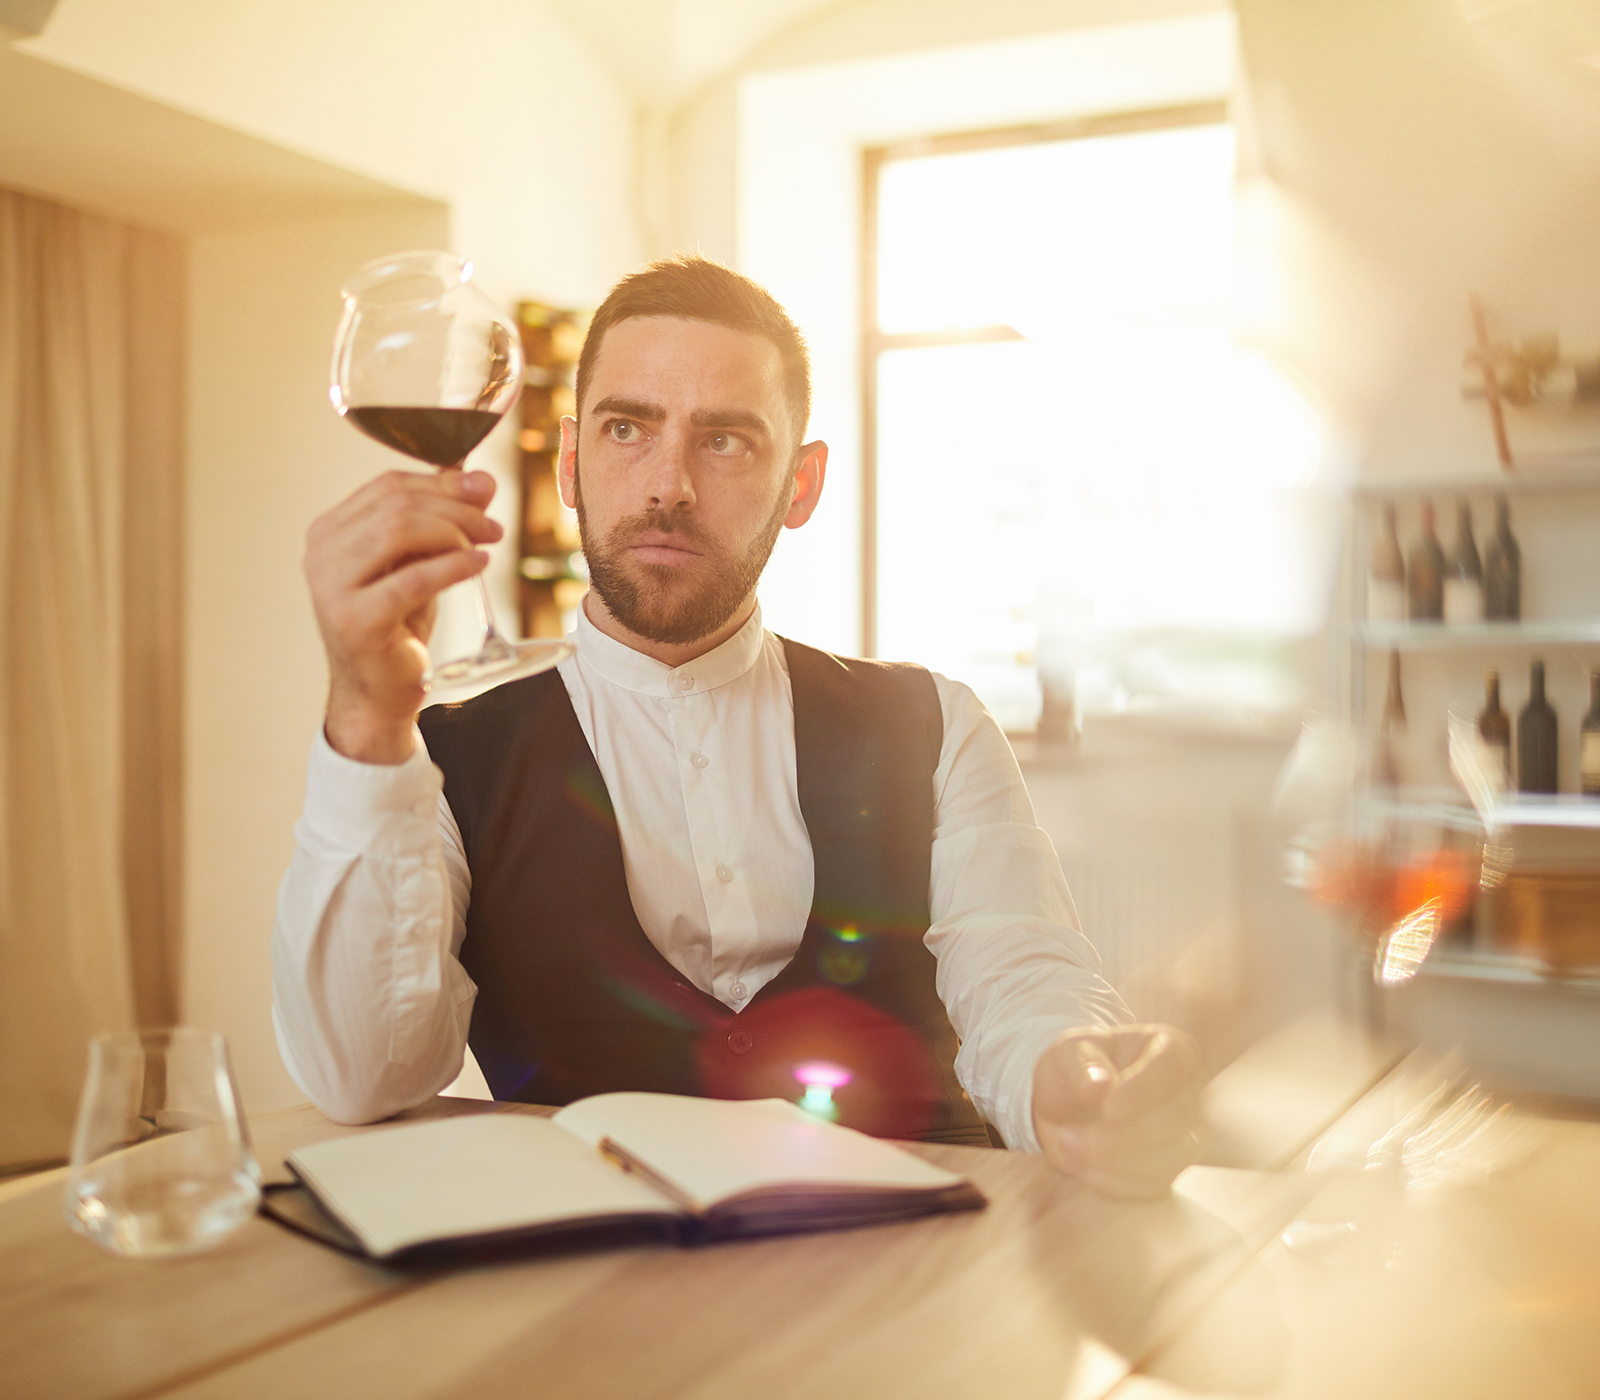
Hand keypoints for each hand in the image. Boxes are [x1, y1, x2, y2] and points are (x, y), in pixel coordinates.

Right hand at [305, 468, 502, 762]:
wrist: (378, 693)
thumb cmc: (398, 625)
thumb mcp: (420, 563)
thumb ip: (442, 519)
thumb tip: (482, 479)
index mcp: (329, 532)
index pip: (387, 486)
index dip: (442, 483)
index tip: (484, 491)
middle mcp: (321, 554)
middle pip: (396, 505)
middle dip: (455, 508)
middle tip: (492, 527)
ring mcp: (332, 588)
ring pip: (399, 531)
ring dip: (454, 533)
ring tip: (486, 546)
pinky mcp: (356, 621)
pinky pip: (413, 578)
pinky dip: (453, 566)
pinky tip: (478, 565)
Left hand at [1031, 1024, 1203, 1198]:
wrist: (1071, 1103)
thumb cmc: (1077, 1068)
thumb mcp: (1068, 1052)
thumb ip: (1081, 1064)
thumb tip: (1100, 1086)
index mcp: (1171, 1048)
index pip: (1172, 1067)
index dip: (1143, 1090)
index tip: (1107, 1107)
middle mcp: (1190, 1092)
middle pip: (1174, 1118)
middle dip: (1120, 1134)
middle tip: (1068, 1135)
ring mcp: (1187, 1133)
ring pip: (1169, 1157)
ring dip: (1113, 1161)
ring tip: (1067, 1147)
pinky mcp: (1172, 1167)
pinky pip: (1153, 1183)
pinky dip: (1113, 1180)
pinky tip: (1080, 1165)